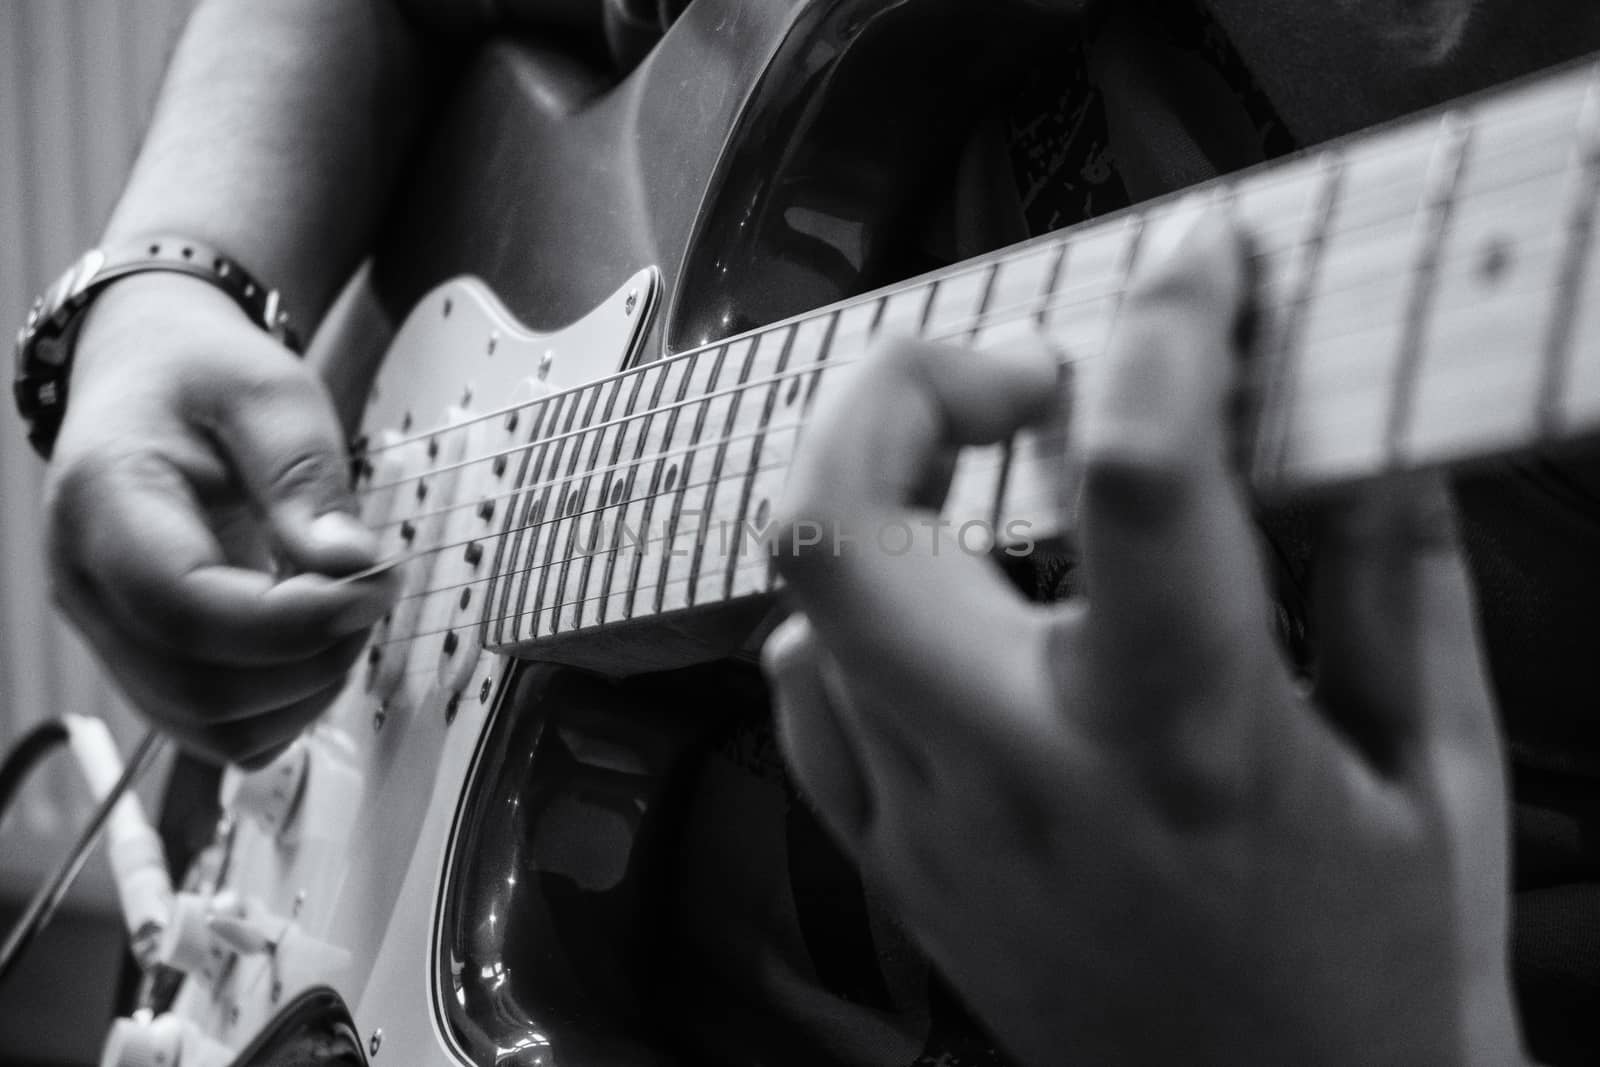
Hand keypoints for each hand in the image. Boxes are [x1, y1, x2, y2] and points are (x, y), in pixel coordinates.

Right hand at [47, 272, 397, 765]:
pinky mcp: (145, 659)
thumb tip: (349, 565)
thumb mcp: (269, 392)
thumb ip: (305, 477)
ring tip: (346, 614)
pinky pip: (213, 730)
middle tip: (373, 594)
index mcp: (104, 505)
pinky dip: (282, 707)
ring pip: (208, 728)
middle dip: (313, 660)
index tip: (375, 584)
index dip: (295, 622)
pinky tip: (314, 643)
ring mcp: (109, 632)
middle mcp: (87, 585)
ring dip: (304, 693)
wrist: (146, 375)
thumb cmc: (201, 377)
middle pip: (199, 689)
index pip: (186, 609)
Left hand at [763, 213, 1522, 1064]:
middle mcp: (1030, 777)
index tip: (1196, 264)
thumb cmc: (1377, 987)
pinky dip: (846, 625)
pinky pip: (805, 705)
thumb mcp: (1440, 779)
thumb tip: (1376, 434)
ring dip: (878, 501)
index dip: (1167, 330)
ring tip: (979, 485)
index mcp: (1192, 742)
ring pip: (805, 609)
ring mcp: (935, 829)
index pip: (1144, 484)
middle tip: (1010, 379)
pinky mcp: (896, 869)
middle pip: (844, 531)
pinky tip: (937, 622)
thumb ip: (1406, 585)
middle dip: (898, 395)